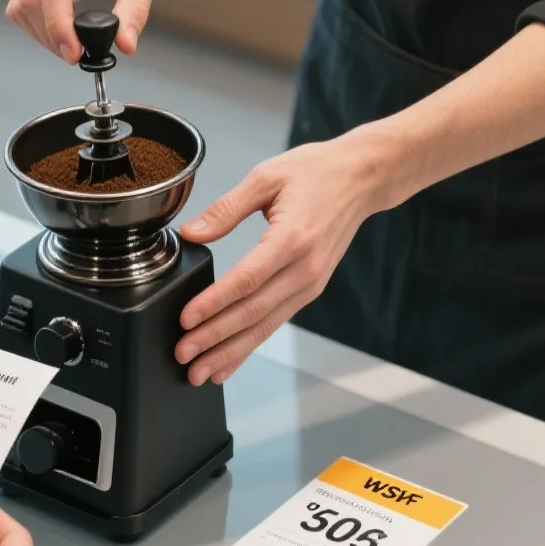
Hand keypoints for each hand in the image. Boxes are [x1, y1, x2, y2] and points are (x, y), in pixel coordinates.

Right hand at [5, 0, 168, 60]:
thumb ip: (136, 8)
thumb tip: (125, 45)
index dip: (58, 23)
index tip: (74, 53)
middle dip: (50, 34)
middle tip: (78, 55)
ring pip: (20, 6)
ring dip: (42, 34)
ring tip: (73, 45)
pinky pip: (23, 7)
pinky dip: (39, 28)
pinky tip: (64, 33)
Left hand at [174, 128, 397, 384]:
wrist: (361, 180)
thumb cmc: (316, 173)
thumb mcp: (267, 177)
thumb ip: (226, 208)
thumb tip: (192, 233)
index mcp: (291, 238)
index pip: (246, 280)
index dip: (214, 303)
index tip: (186, 320)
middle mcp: (305, 268)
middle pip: (253, 312)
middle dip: (215, 338)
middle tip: (183, 355)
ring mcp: (310, 283)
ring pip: (264, 326)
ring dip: (230, 351)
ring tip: (200, 372)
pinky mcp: (309, 289)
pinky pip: (275, 322)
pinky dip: (249, 344)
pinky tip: (228, 360)